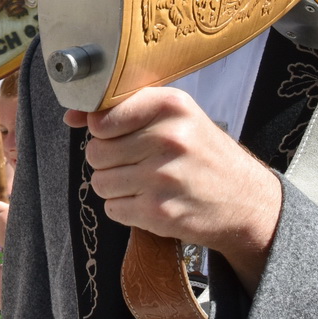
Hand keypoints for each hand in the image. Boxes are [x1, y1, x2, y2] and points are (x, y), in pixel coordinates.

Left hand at [68, 87, 280, 262]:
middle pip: (96, 151)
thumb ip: (124, 110)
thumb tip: (71, 117)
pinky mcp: (160, 213)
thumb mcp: (177, 117)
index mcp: (171, 106)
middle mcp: (169, 138)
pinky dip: (126, 209)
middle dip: (109, 160)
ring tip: (145, 182)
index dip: (103, 130)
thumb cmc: (204, 154)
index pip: (102, 118)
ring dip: (116, 186)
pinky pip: (113, 209)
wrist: (246, 202)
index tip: (120, 135)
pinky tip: (151, 201)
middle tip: (137, 163)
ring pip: (100, 181)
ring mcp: (163, 178)